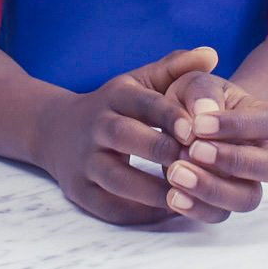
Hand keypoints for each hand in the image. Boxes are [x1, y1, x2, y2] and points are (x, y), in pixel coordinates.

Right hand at [30, 47, 217, 224]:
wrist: (56, 131)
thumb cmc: (116, 107)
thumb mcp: (140, 81)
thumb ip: (176, 68)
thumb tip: (211, 55)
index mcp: (114, 96)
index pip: (141, 102)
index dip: (168, 114)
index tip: (195, 128)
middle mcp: (95, 126)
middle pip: (123, 136)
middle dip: (158, 149)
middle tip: (195, 163)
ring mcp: (84, 161)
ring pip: (116, 178)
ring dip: (153, 190)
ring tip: (189, 194)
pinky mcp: (79, 192)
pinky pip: (110, 208)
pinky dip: (140, 213)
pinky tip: (170, 210)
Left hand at [162, 71, 267, 223]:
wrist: (180, 122)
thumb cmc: (194, 99)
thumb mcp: (194, 84)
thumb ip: (201, 93)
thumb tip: (203, 114)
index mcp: (262, 117)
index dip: (237, 126)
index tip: (198, 124)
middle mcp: (264, 154)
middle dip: (235, 161)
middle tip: (194, 150)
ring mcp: (246, 183)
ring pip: (248, 198)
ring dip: (213, 189)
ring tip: (177, 173)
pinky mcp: (222, 204)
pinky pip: (219, 215)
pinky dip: (197, 209)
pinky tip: (173, 195)